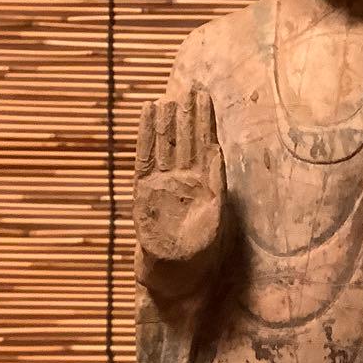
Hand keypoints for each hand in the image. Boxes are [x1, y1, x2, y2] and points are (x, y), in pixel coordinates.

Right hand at [133, 86, 225, 264]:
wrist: (174, 276)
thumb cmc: (198, 254)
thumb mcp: (214, 221)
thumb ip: (215, 188)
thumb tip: (217, 155)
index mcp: (205, 186)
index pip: (205, 145)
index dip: (205, 122)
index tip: (205, 97)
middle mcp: (184, 181)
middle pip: (187, 140)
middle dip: (189, 115)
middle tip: (192, 87)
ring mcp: (164, 184)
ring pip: (166, 145)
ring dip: (168, 121)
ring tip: (169, 96)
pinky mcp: (145, 191)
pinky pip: (145, 158)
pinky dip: (146, 136)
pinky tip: (147, 116)